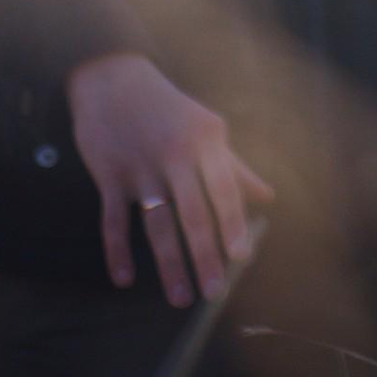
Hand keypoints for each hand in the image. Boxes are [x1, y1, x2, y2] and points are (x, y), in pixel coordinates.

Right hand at [67, 53, 274, 305]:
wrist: (112, 79)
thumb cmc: (169, 109)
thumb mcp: (206, 129)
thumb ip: (235, 167)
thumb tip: (268, 197)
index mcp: (205, 142)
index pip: (223, 190)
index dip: (232, 224)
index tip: (241, 257)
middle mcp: (174, 155)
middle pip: (192, 214)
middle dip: (204, 255)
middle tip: (213, 292)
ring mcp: (139, 166)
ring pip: (156, 224)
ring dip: (168, 263)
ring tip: (180, 298)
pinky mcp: (108, 175)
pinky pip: (113, 220)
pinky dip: (117, 250)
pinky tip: (124, 278)